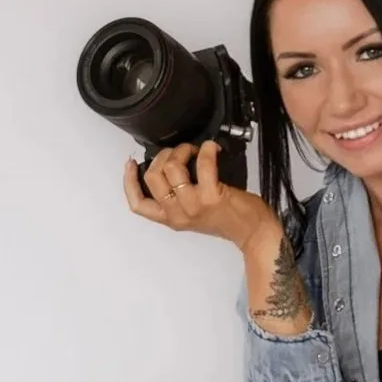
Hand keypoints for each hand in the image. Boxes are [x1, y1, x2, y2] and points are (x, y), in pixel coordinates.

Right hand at [125, 141, 279, 250]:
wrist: (252, 232)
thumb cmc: (228, 219)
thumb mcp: (193, 214)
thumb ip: (177, 197)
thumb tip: (168, 167)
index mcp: (170, 218)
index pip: (138, 205)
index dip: (129, 181)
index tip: (131, 163)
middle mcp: (178, 214)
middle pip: (152, 177)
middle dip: (164, 155)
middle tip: (178, 152)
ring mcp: (194, 205)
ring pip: (172, 167)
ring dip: (183, 150)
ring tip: (195, 150)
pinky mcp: (212, 196)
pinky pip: (202, 164)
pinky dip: (206, 150)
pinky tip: (211, 149)